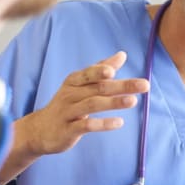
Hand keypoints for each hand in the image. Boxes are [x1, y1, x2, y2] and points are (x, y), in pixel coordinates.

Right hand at [14, 51, 147, 156]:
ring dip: (113, 103)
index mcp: (74, 82)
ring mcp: (68, 112)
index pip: (89, 74)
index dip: (100, 71)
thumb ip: (100, 70)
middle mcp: (70, 94)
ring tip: (133, 101)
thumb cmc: (66, 104)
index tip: (114, 70)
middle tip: (144, 85)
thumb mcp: (80, 85)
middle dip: (121, 86)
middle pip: (97, 88)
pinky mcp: (68, 130)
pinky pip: (86, 126)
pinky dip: (103, 124)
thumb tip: (122, 55)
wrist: (39, 130)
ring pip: (92, 105)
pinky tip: (119, 122)